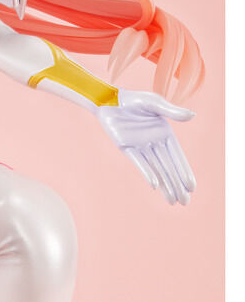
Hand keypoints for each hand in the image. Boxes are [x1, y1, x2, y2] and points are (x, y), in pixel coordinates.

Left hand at [97, 89, 195, 204]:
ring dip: (165, 184)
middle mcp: (154, 142)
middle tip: (185, 202)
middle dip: (177, 184)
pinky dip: (147, 173)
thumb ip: (171, 111)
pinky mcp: (126, 147)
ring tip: (174, 201)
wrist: (108, 100)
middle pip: (168, 167)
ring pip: (155, 168)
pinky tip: (155, 186)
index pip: (177, 156)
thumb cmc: (132, 99)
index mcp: (164, 133)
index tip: (192, 187)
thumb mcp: (153, 103)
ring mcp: (140, 146)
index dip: (184, 171)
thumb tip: (192, 116)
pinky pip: (139, 162)